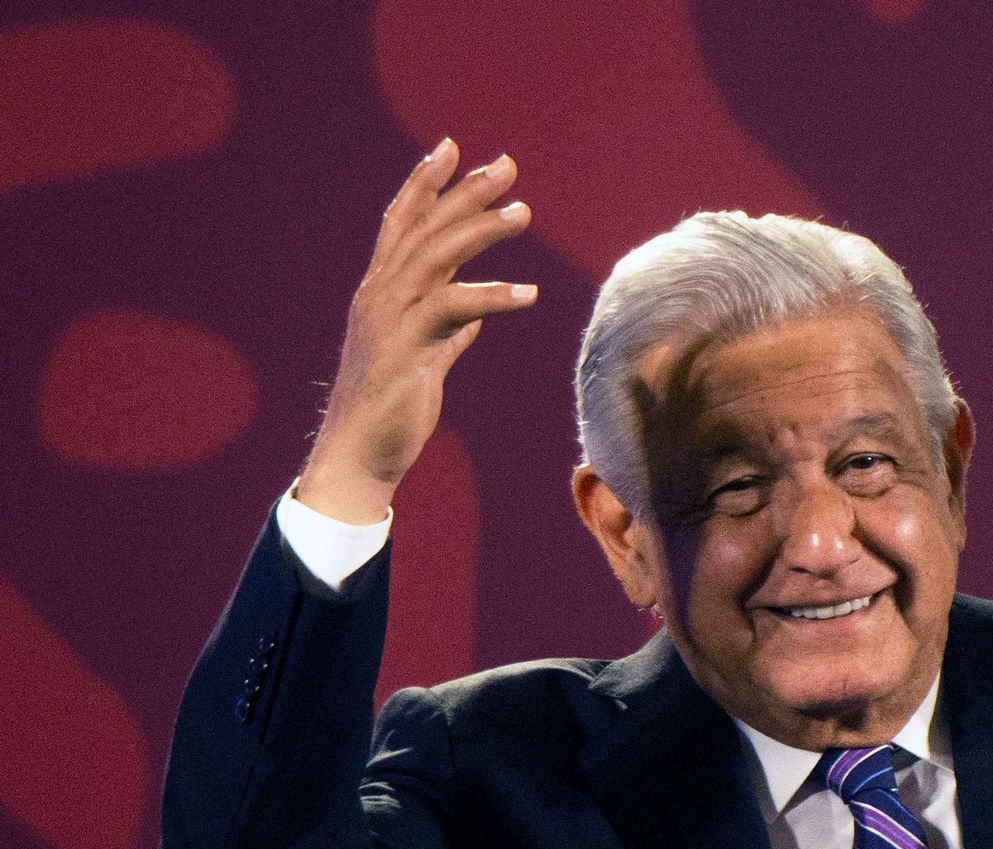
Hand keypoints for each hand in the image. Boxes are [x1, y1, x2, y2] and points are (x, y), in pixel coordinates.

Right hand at [297, 138, 536, 523]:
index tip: (452, 148)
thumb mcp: (424, 360)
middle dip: (465, 192)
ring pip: (436, 256)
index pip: (403, 222)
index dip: (426, 184)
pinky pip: (454, 310)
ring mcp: (390, 318)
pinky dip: (493, 297)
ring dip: (482, 231)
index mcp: (382, 292)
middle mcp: (380, 295)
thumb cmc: (392, 408)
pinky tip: (530, 294)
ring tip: (524, 213)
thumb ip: (446, 333)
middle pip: (425, 227)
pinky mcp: (406, 347)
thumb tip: (471, 320)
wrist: (360, 455)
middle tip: (507, 165)